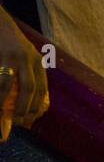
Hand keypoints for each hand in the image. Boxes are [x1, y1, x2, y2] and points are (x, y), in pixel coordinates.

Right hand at [0, 14, 49, 140]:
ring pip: (11, 85)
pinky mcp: (2, 55)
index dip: (38, 103)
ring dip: (6, 102)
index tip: (34, 117)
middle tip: (20, 120)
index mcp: (36, 61)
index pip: (42, 86)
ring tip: (3, 114)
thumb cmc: (6, 41)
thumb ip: (24, 72)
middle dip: (26, 106)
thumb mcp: (22, 54)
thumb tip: (22, 99)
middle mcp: (29, 58)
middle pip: (30, 88)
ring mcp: (13, 57)